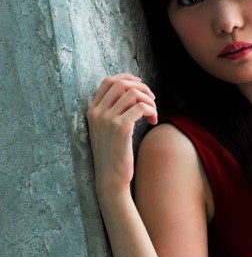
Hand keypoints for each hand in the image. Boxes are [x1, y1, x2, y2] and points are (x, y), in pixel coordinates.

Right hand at [87, 73, 157, 200]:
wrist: (110, 179)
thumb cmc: (113, 157)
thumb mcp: (108, 132)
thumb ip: (114, 113)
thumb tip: (133, 95)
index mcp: (92, 112)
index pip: (107, 82)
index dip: (126, 78)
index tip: (140, 83)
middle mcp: (98, 113)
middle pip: (121, 84)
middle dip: (141, 87)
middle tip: (152, 99)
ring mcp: (108, 120)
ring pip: (133, 94)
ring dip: (149, 100)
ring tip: (153, 113)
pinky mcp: (121, 128)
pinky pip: (140, 107)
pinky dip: (150, 110)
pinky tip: (153, 121)